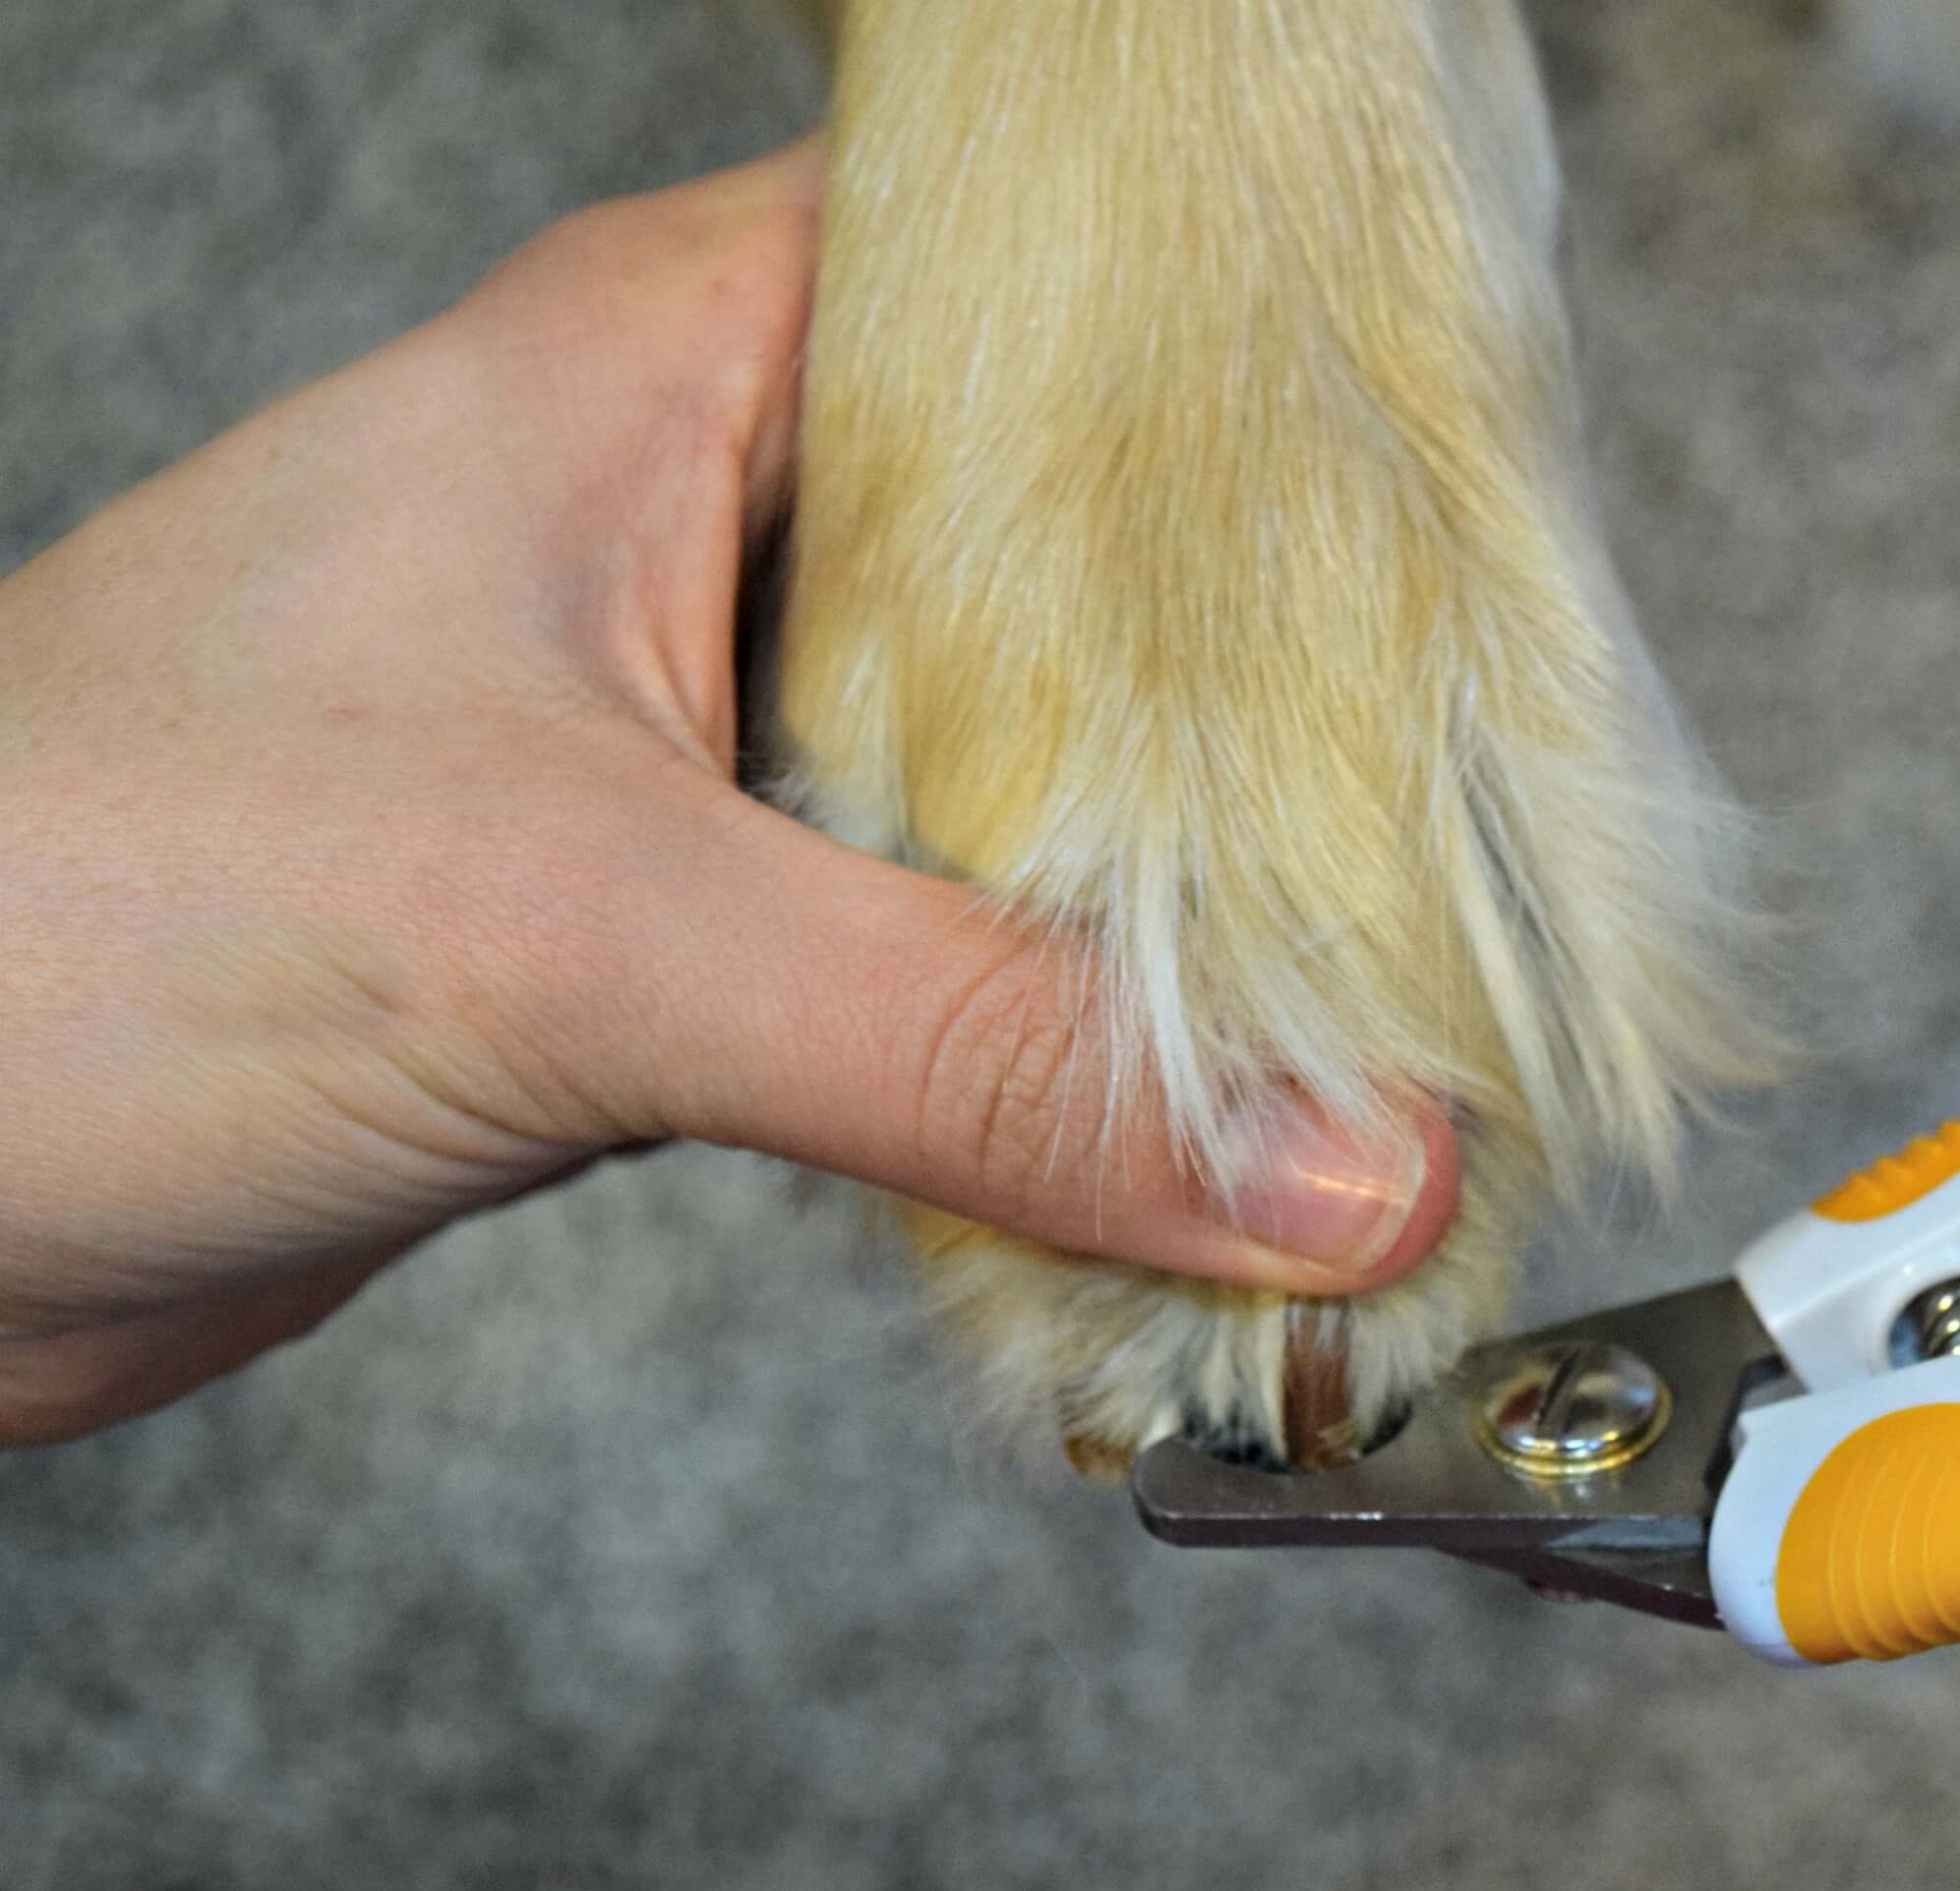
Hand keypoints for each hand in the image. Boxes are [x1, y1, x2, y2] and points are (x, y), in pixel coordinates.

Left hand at [0, 144, 1458, 1448]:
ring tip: (1368, 1012)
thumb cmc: (65, 922)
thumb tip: (1340, 1160)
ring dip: (1164, 919)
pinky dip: (1051, 1045)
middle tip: (1470, 833)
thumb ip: (978, 1050)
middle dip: (1264, 724)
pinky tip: (1171, 1127)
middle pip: (1075, 582)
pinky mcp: (668, 933)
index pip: (1051, 313)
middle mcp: (693, 522)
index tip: (1468, 545)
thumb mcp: (579, 935)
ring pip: (1013, 788)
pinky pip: (930, 958)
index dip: (1271, 411)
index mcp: (668, 366)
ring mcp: (682, 735)